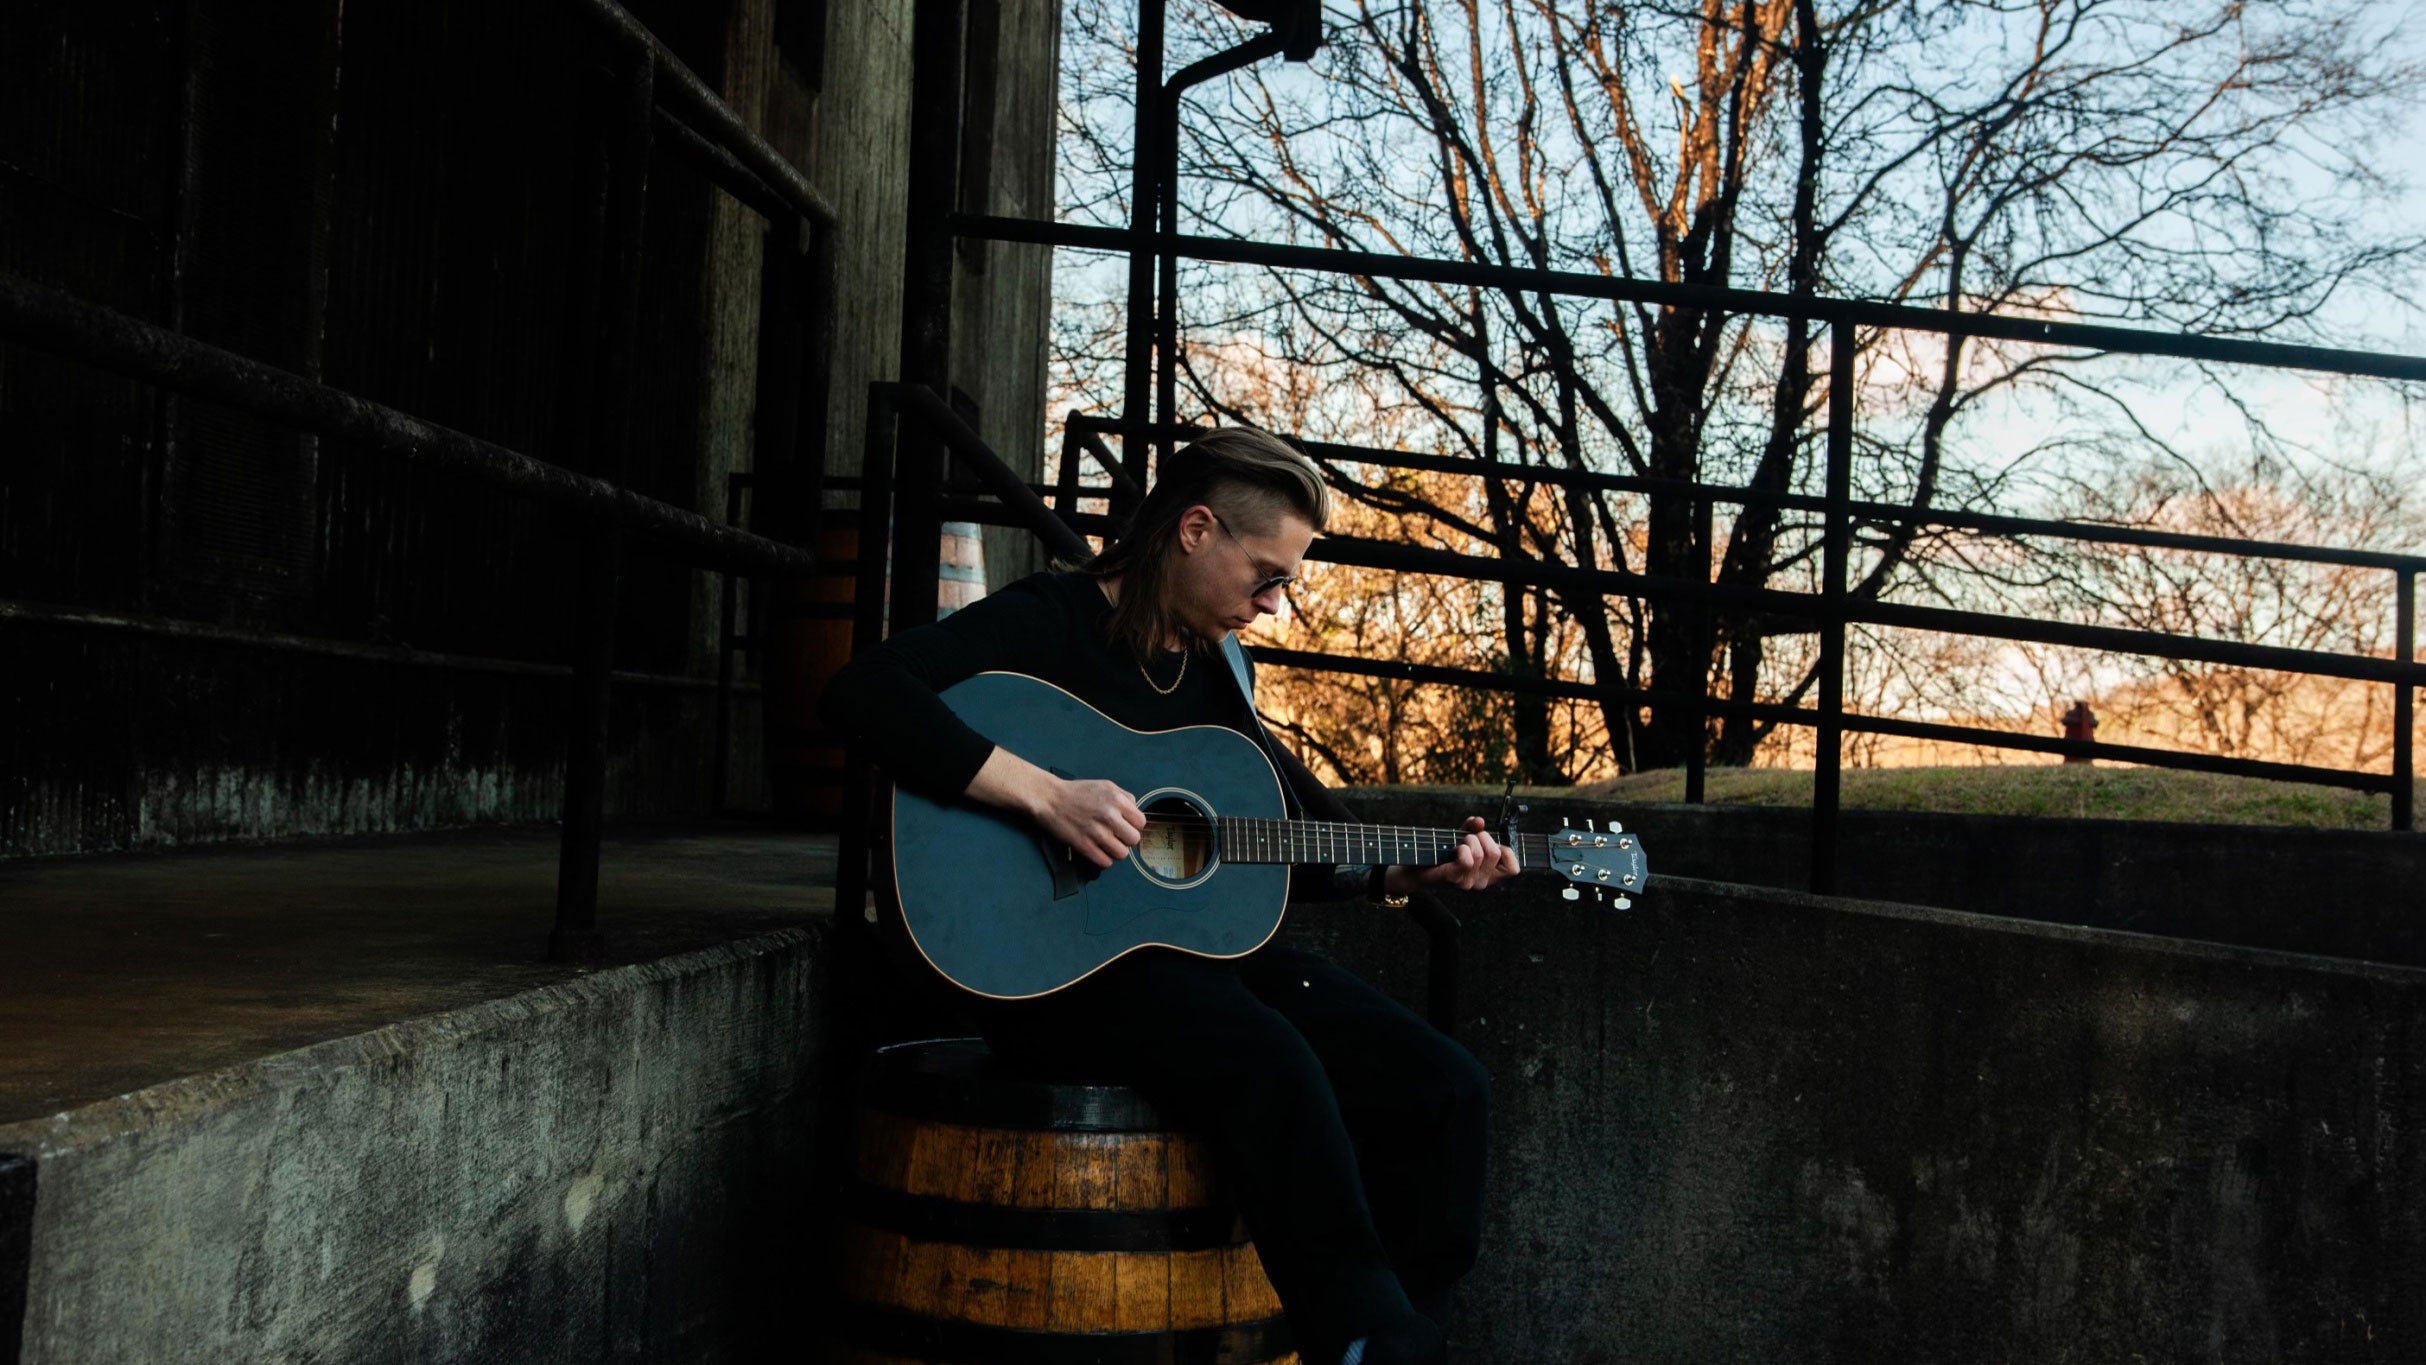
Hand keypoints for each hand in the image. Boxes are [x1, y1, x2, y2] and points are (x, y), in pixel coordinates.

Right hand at [965, 746, 1145, 867]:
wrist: (1050, 798)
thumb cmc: (1077, 792)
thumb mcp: (1105, 785)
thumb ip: (1124, 797)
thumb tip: (1135, 810)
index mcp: (1117, 800)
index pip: (1141, 823)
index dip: (1133, 825)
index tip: (1124, 826)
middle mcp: (1110, 816)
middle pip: (1134, 840)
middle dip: (1126, 839)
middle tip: (1116, 836)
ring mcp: (1097, 832)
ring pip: (1122, 854)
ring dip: (1115, 851)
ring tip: (1107, 845)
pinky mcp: (1084, 846)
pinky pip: (1105, 862)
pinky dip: (1103, 859)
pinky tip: (1097, 851)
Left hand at [1405, 816, 1519, 892]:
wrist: (1415, 868)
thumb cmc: (1441, 854)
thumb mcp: (1462, 838)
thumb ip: (1473, 829)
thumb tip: (1479, 821)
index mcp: (1488, 876)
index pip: (1513, 869)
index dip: (1505, 850)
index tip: (1489, 844)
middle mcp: (1482, 882)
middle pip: (1497, 853)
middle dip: (1483, 837)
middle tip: (1468, 838)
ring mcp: (1469, 883)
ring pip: (1481, 853)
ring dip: (1468, 840)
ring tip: (1458, 843)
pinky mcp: (1455, 879)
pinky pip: (1468, 859)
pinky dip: (1461, 848)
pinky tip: (1453, 850)